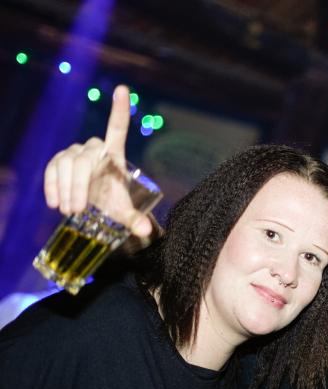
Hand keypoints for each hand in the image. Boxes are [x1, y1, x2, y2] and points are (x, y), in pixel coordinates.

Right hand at [42, 85, 152, 237]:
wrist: (95, 208)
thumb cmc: (113, 204)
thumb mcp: (125, 214)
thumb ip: (136, 222)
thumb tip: (147, 232)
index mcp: (115, 154)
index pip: (117, 128)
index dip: (119, 110)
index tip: (123, 89)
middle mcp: (95, 149)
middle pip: (84, 161)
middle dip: (79, 187)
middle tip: (77, 210)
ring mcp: (74, 153)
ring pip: (66, 165)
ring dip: (65, 189)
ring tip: (69, 211)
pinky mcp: (58, 161)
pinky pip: (52, 169)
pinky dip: (52, 186)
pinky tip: (54, 203)